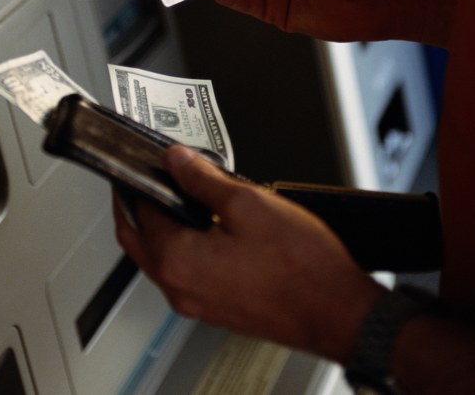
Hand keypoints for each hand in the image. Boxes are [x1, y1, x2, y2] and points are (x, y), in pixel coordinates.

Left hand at [114, 145, 382, 362]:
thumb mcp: (248, 203)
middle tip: (151, 175)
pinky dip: (183, 246)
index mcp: (177, 260)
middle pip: (139, 239)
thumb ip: (204, 179)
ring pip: (161, 258)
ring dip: (161, 226)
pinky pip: (185, 272)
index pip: (139, 211)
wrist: (337, 312)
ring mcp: (198, 303)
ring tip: (182, 192)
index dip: (140, 180)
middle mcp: (180, 288)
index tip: (147, 161)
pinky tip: (207, 224)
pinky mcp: (217, 308)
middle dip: (138, 205)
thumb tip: (177, 161)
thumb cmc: (301, 266)